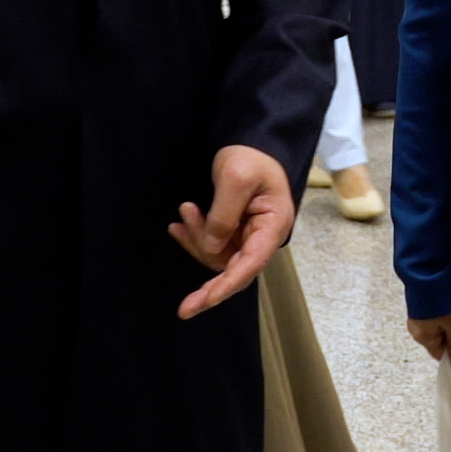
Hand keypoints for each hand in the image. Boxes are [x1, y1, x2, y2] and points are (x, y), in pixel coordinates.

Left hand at [168, 144, 295, 318]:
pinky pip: (210, 244)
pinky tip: (178, 225)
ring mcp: (246, 236)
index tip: (204, 303)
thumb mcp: (236, 178)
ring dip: (196, 240)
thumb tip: (211, 248)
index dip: (227, 287)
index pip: (250, 265)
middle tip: (184, 308)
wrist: (248, 142)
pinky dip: (193, 236)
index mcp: (272, 226)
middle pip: (234, 270)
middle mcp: (261, 237)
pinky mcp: (232, 231)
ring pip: (217, 256)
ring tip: (185, 211)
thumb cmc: (249, 157)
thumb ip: (224, 215)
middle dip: (209, 286)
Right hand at [408, 307, 450, 366]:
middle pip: (438, 341)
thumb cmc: (442, 304)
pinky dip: (445, 316)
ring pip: (438, 328)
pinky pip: (435, 317)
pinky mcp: (422, 305)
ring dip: (450, 325)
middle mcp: (416, 329)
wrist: (429, 274)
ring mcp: (418, 316)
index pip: (439, 354)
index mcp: (422, 337)